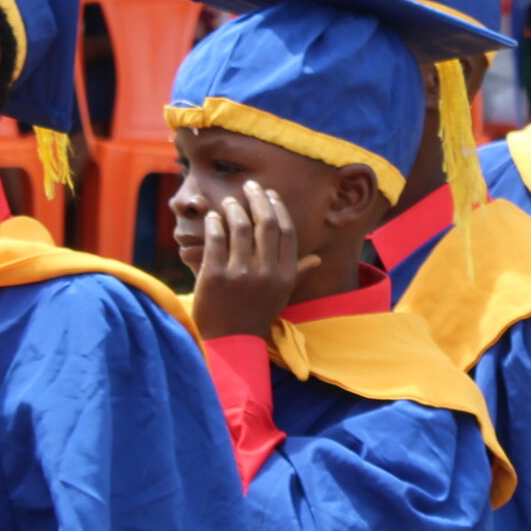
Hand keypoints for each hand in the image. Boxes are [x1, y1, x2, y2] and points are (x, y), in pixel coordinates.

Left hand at [190, 179, 319, 342]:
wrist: (229, 344)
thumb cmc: (255, 316)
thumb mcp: (280, 296)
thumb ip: (297, 273)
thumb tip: (317, 259)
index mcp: (285, 276)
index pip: (286, 232)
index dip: (278, 208)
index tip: (269, 194)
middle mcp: (266, 273)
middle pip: (266, 224)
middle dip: (258, 199)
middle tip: (249, 186)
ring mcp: (240, 275)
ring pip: (240, 227)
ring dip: (234, 208)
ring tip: (228, 202)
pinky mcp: (214, 277)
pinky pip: (216, 239)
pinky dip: (215, 223)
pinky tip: (213, 217)